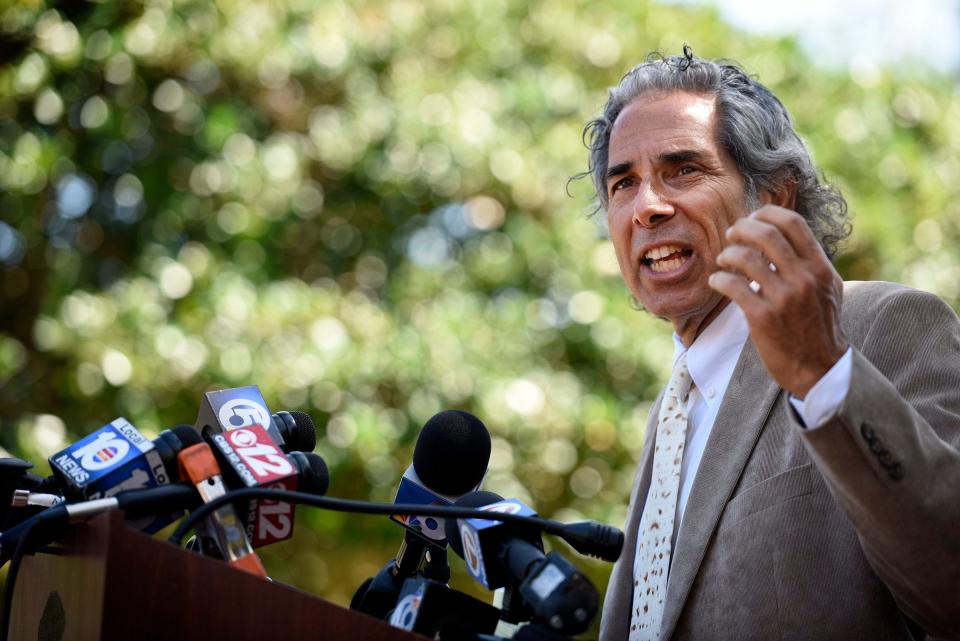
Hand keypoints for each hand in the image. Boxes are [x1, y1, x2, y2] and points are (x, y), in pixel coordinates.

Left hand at [708, 205, 847, 398]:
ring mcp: (783, 298)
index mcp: (820, 267)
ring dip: (727, 254)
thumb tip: (786, 234)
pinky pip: (732, 285)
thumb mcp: (827, 288)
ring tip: (724, 260)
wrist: (819, 367)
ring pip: (745, 258)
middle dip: (741, 228)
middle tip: (732, 234)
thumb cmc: (820, 326)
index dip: (767, 214)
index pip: (793, 223)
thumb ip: (811, 261)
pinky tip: (717, 281)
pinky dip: (719, 279)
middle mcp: (804, 278)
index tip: (753, 218)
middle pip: (766, 234)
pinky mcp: (762, 317)